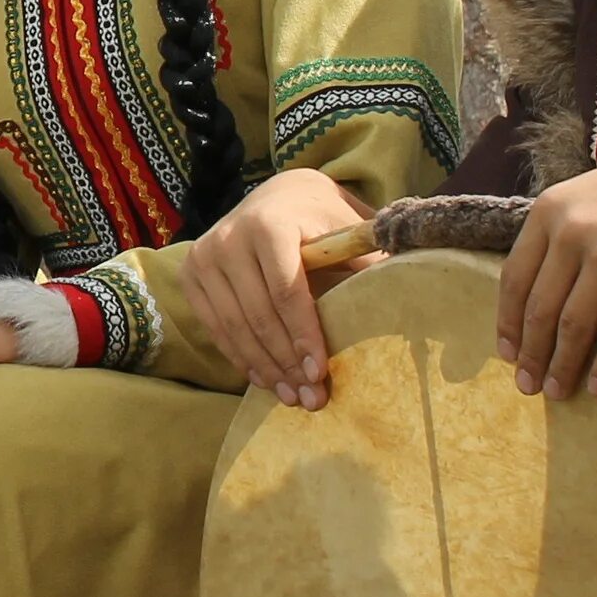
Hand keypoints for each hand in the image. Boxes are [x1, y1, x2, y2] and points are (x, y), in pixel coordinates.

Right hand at [178, 169, 375, 409]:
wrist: (278, 197)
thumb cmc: (322, 220)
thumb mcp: (348, 233)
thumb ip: (368, 266)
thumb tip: (405, 305)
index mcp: (269, 223)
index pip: (286, 291)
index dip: (304, 336)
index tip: (322, 374)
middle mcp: (228, 237)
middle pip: (257, 315)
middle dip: (287, 362)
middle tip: (312, 399)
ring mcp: (203, 256)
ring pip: (233, 327)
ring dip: (265, 368)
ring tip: (293, 397)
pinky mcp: (190, 274)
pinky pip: (215, 327)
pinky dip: (241, 357)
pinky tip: (266, 380)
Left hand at [499, 137, 596, 399]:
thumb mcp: (593, 197)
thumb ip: (562, 233)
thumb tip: (537, 293)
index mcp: (550, 209)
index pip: (513, 277)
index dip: (507, 322)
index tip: (506, 354)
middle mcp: (572, 229)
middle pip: (539, 307)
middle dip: (531, 353)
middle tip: (527, 386)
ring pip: (573, 324)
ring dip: (562, 365)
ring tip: (557, 393)